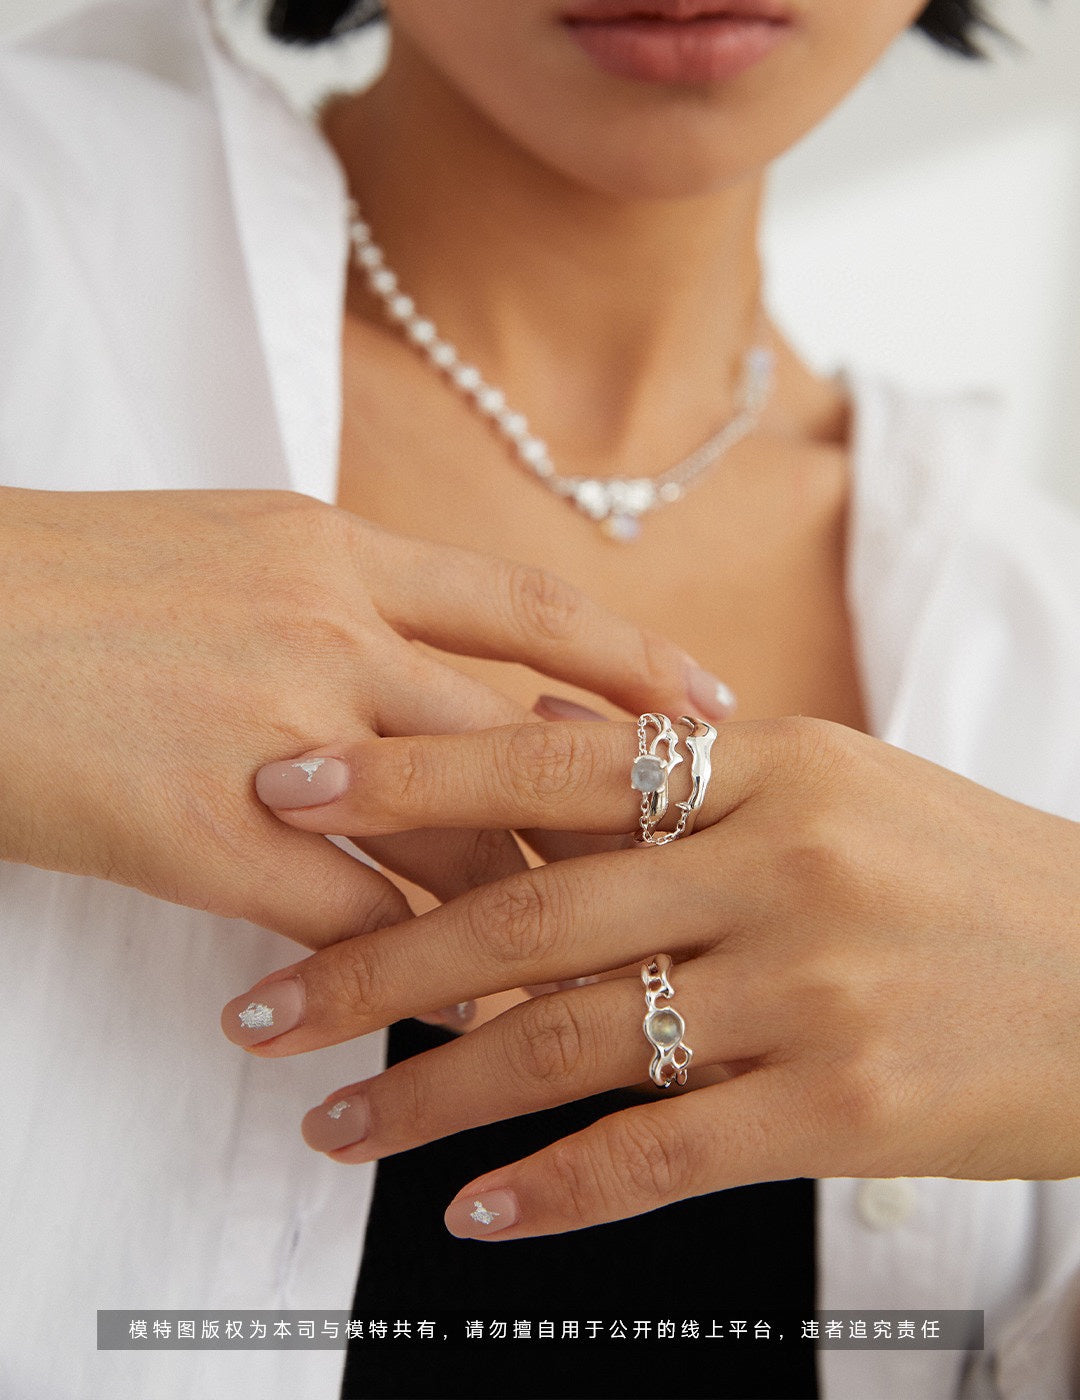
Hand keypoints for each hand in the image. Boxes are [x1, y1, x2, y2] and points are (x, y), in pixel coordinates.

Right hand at [0, 484, 725, 949]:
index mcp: (331, 548)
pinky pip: (364, 922)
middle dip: (612, 812)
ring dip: (537, 905)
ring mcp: (274, 735)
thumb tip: (418, 657)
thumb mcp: (219, 552)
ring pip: (461, 833)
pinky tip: (466, 1018)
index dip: (631, 659)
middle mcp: (325, 629)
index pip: (524, 606)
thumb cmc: (62, 585)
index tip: (712, 703)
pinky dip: (429, 975)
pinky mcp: (207, 837)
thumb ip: (330, 597)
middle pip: (518, 737)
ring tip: (601, 962)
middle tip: (688, 867)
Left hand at [225, 715, 1079, 1237]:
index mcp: (768, 763)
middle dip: (372, 964)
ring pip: (576, 1045)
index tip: (284, 795)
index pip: (548, 760)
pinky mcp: (846, 1108)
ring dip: (434, 1092)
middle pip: (532, 915)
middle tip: (260, 1005)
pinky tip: (474, 1212)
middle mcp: (780, 863)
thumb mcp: (834, 783)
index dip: (404, 777)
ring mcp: (813, 987)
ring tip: (334, 1123)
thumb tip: (537, 738)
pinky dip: (558, 1190)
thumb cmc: (961, 873)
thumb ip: (681, 777)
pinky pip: (665, 1154)